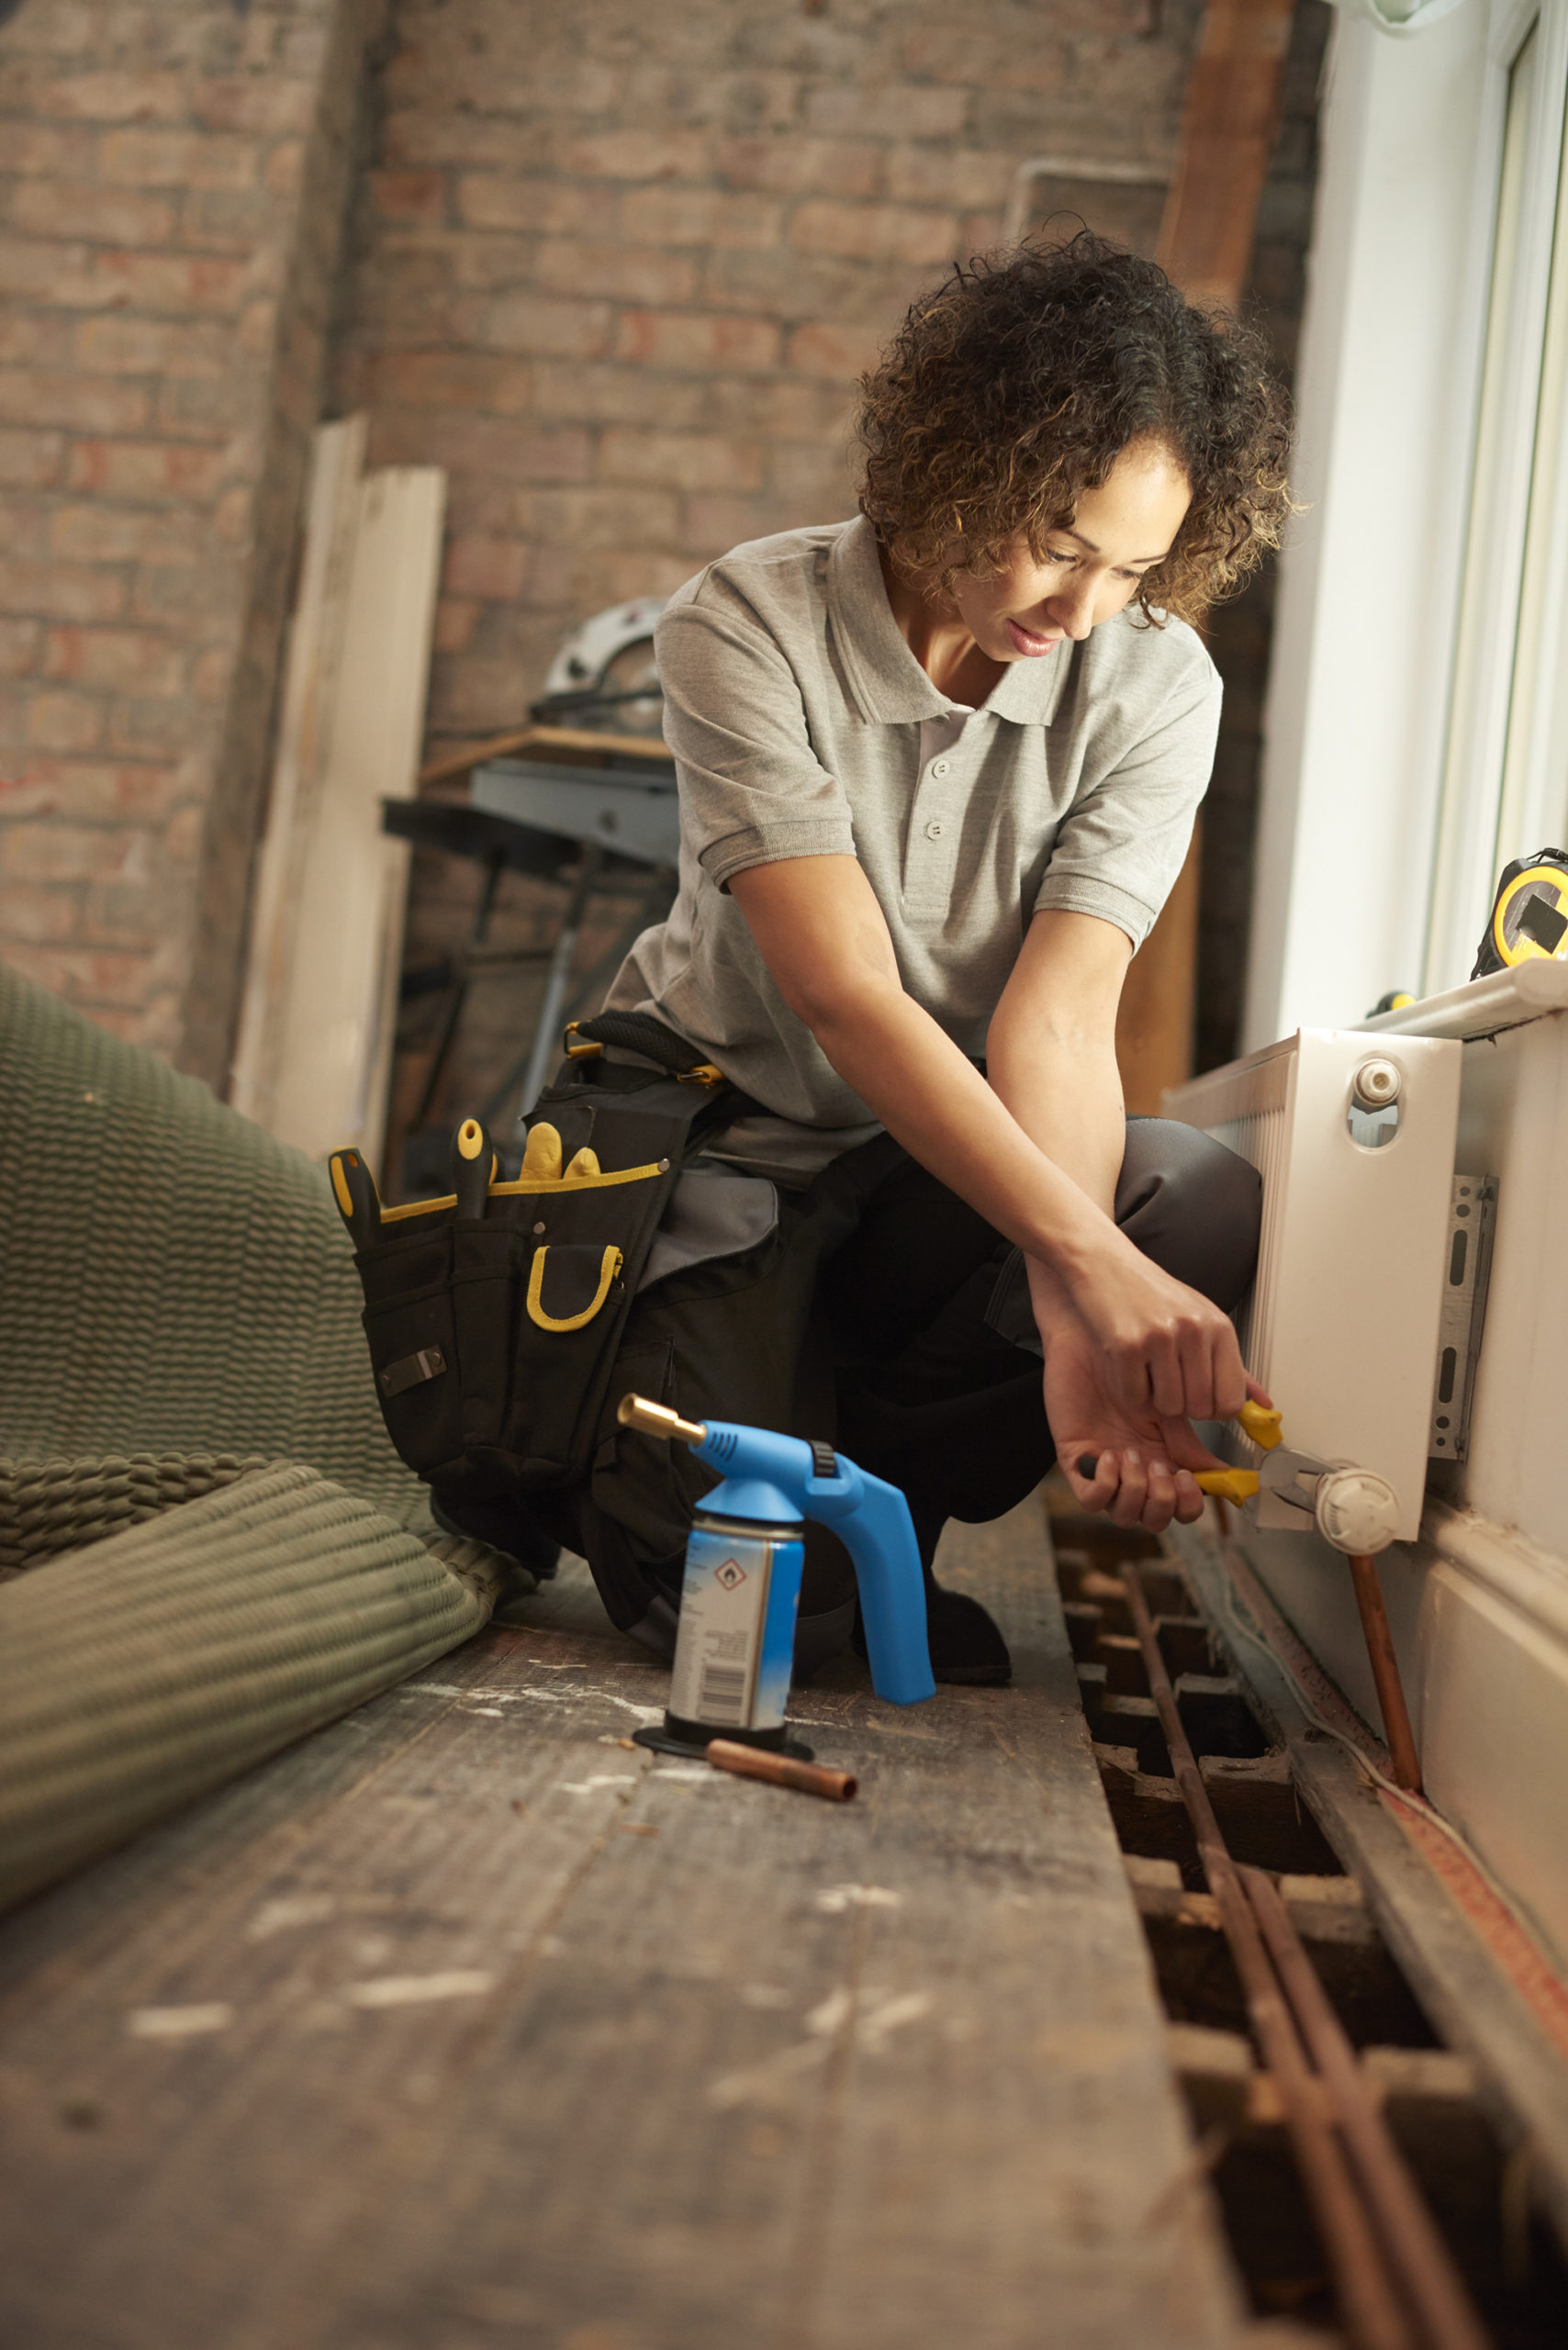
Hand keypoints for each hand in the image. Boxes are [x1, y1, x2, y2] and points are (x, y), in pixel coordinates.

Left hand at [1040, 1301, 1272, 1535]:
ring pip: (1128, 1514)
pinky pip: (1093, 1499)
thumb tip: (1263, 1411)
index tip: (1190, 1476)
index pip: (1186, 1502)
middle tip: (1163, 1467)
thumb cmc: (1130, 1353)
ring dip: (1136, 1492)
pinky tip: (1107, 1456)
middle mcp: (1139, 1468)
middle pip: (1160, 1518)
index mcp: (1167, 1457)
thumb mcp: (1179, 1377)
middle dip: (1165, 1499)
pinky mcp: (1076, 1460)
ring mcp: (1107, 1468)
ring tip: (1131, 1455)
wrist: (1084, 1331)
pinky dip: (1104, 1486)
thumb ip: (1218, 1395)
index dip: (1190, 1498)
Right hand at [1048, 1234, 1249, 1423]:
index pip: (1232, 1400)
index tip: (1199, 1400)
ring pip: (1168, 1406)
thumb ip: (1232, 1365)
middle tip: (1166, 1380)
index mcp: (1219, 1327)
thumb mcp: (1201, 1320)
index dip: (1214, 1410)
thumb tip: (1264, 1404)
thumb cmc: (1152, 1294)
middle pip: (1200, 1408)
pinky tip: (1126, 1365)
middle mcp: (1195, 1331)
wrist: (1104, 1264)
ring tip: (1146, 1368)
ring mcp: (1161, 1337)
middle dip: (1181, 1405)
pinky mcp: (1127, 1344)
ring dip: (1153, 1398)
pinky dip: (1128, 1390)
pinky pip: (1135, 1396)